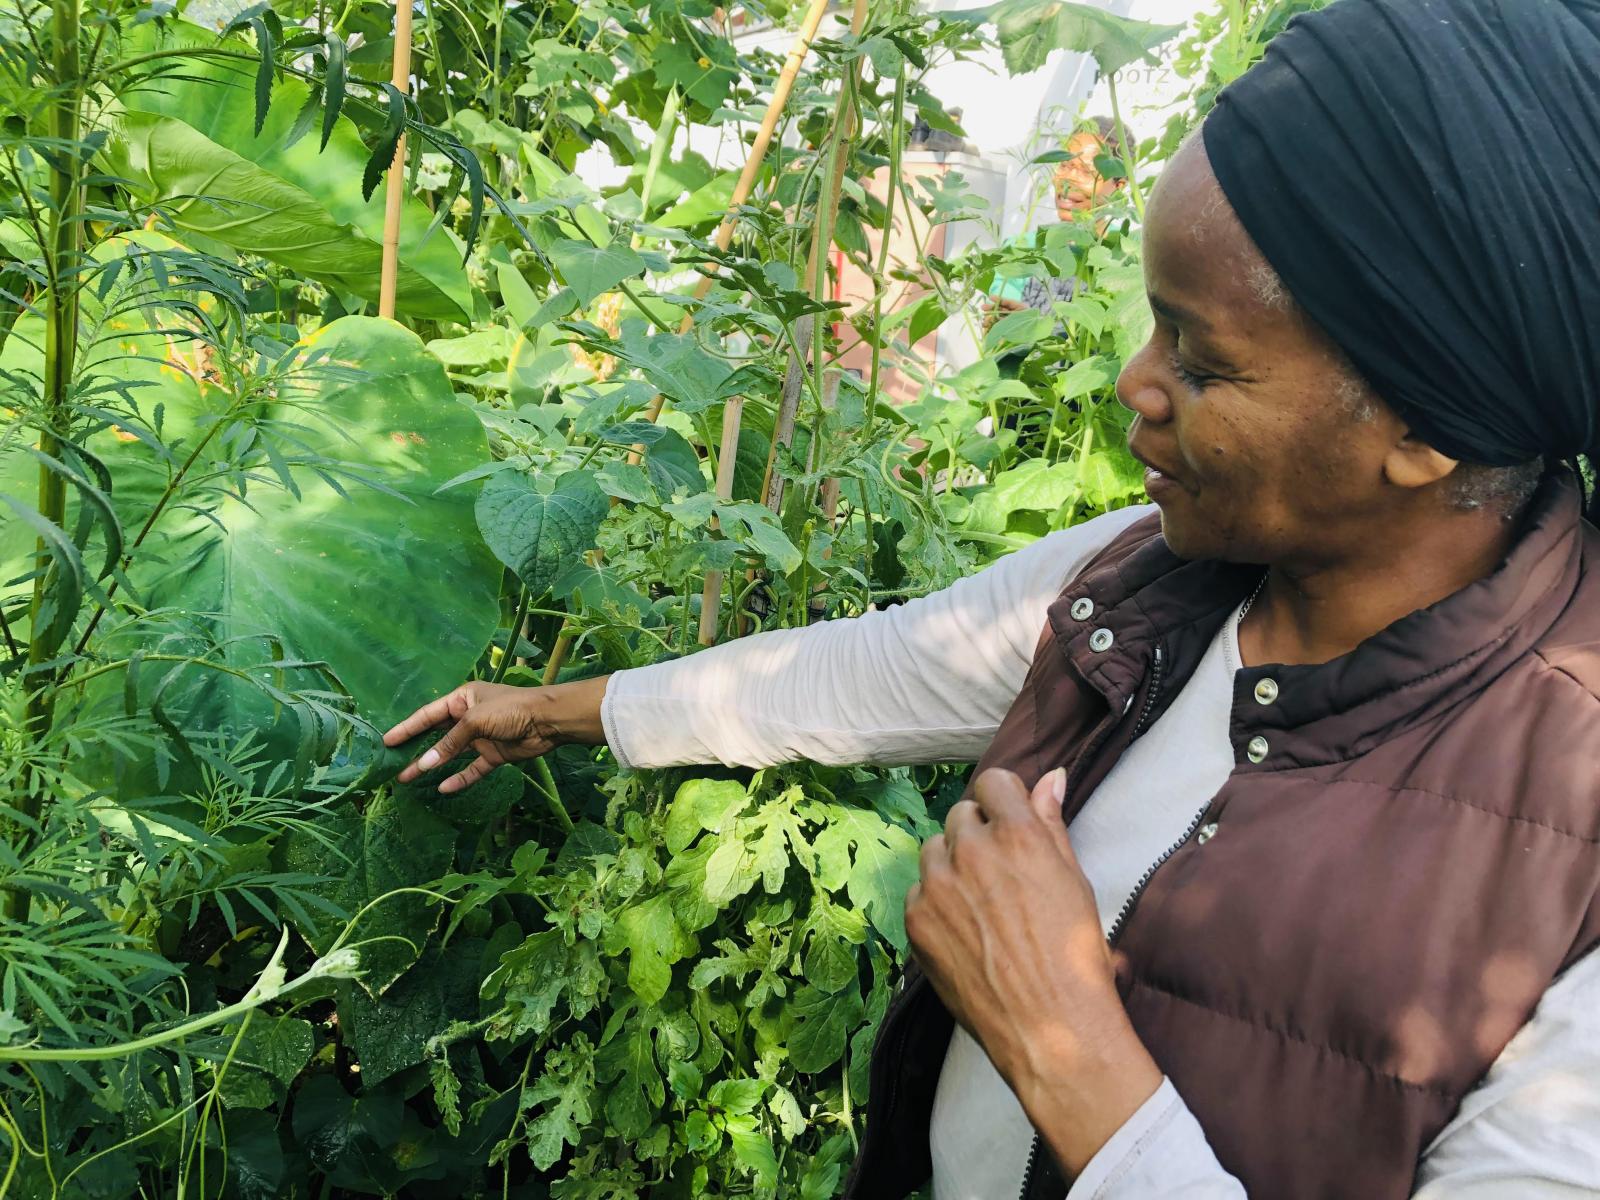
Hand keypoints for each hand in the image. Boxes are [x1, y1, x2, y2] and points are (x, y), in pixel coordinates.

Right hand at [382, 676, 608, 793]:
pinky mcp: (494, 754)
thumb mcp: (476, 721)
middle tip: (393, 765)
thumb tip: (427, 763)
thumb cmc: (511, 709)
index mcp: (462, 699)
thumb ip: (450, 742)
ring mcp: (481, 737)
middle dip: (416, 749)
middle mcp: (469, 717)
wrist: (549, 721)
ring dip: (432, 765)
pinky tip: (444, 789)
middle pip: (437, 735)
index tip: (387, 741)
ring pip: (451, 754)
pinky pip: (472, 768)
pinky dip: (460, 778)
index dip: (407, 727)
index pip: (428, 714)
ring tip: (408, 779)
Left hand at [904, 767, 1162, 1177]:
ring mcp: (938, 885)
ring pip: (935, 849)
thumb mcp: (1075, 882)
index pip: (993, 783)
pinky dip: (936, 902)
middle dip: (978, 835)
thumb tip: (1051, 777)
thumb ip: (1053, 824)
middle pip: (961, 815)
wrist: (1051, 1028)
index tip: (1009, 822)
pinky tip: (964, 930)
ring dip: (953, 864)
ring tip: (980, 904)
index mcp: (1018, 835)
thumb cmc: (1075, 957)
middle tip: (999, 874)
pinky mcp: (917, 919)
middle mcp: (973, 851)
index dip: (1003, 801)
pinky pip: (919, 890)